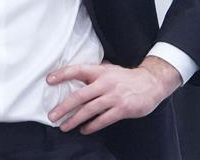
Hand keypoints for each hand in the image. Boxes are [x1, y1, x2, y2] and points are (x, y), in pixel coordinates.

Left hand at [46, 56, 181, 133]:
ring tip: (64, 126)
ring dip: (75, 120)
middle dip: (64, 107)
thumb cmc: (126, 78)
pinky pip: (103, 120)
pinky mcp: (122, 109)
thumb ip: (93, 74)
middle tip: (52, 115)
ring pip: (89, 110)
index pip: (77, 70)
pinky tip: (84, 130)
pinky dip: (91, 126)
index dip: (62, 74)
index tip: (48, 80)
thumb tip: (74, 76)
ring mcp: (114, 96)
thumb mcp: (109, 70)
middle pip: (80, 95)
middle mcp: (105, 83)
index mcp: (100, 71)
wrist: (151, 83)